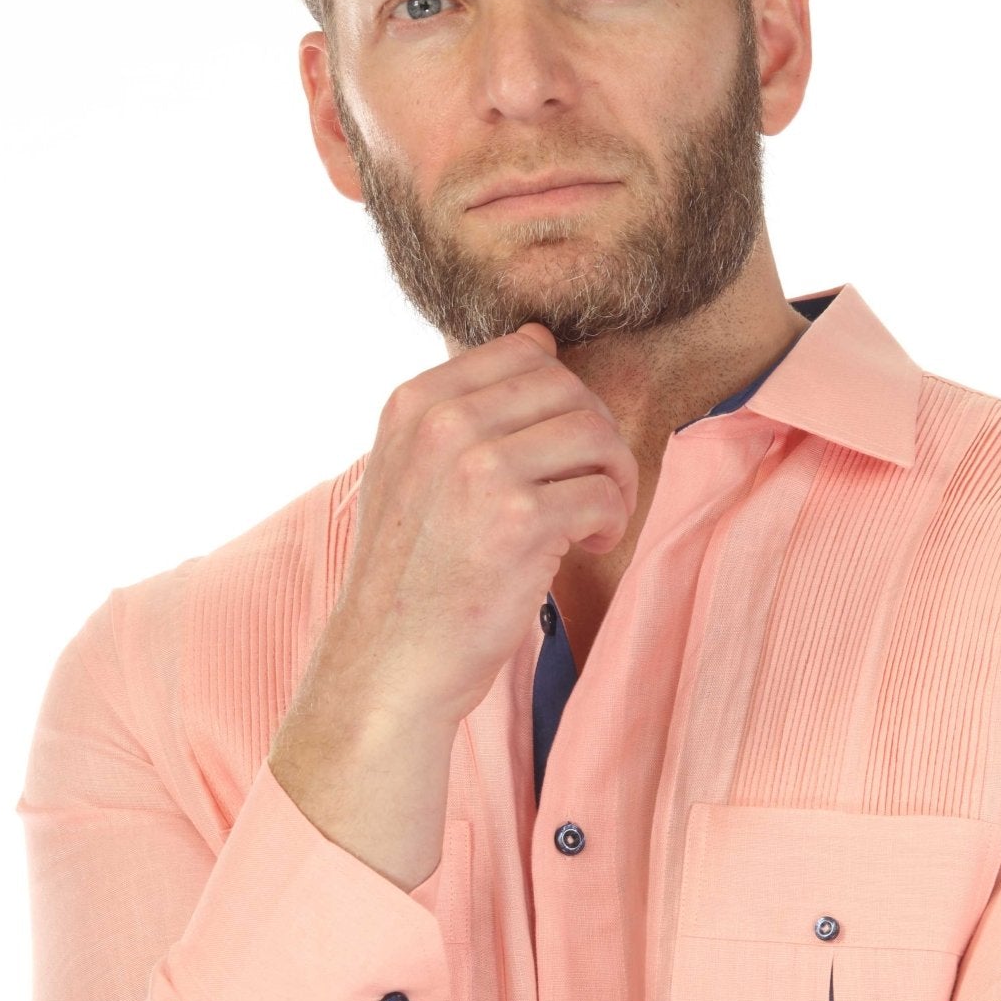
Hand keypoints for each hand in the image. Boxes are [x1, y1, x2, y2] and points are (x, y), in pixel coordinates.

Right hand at [312, 320, 639, 730]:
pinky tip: (586, 547)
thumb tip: (539, 336)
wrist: (387, 663)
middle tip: (589, 487)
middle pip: (568, 389)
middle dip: (595, 437)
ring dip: (612, 479)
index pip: (524, 352)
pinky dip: (611, 521)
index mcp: (415, 404)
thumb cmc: (411, 574)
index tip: (556, 450)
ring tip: (591, 520)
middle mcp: (444, 425)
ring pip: (596, 434)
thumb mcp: (412, 470)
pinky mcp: (520, 522)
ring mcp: (480, 471)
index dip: (560, 398)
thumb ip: (466, 406)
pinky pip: (605, 492)